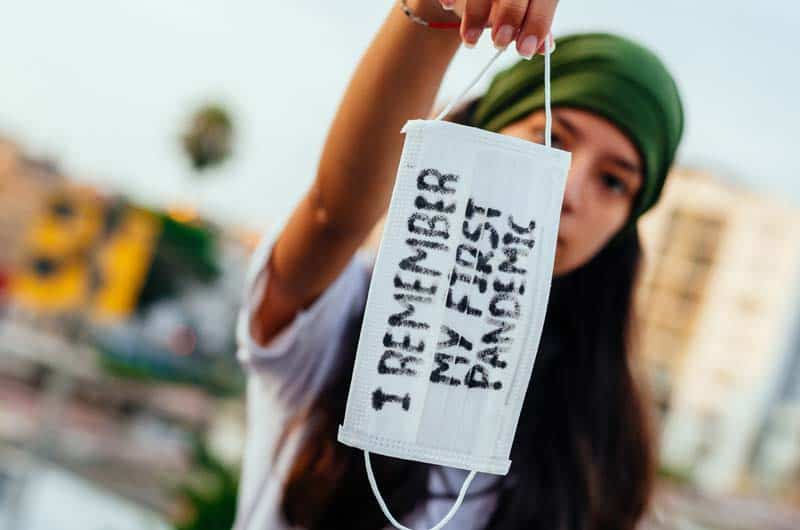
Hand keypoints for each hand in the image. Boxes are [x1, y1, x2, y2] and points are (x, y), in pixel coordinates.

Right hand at [438, 0, 556, 56]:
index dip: (537, 24)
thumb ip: (535, 25)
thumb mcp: (523, 10)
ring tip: (470, 41)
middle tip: (499, 43)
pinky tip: (447, 5)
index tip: (525, 51)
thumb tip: (544, 48)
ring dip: (475, 13)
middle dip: (510, 15)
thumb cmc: (505, 2)